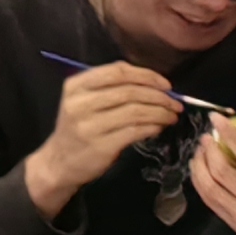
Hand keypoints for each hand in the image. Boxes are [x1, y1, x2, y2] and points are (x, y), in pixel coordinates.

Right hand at [25, 59, 185, 209]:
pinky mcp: (101, 145)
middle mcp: (80, 103)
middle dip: (159, 96)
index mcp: (76, 86)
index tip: (166, 85)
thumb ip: (109, 88)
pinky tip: (159, 127)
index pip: (117, 71)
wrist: (60, 162)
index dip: (146, 75)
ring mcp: (89, 125)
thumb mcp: (83, 101)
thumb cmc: (77, 128)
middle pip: (129, 91)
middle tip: (175, 103)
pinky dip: (152, 127)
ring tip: (172, 116)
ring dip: (160, 112)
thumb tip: (153, 83)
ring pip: (135, 111)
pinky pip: (135, 131)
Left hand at [188, 118, 235, 234]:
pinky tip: (203, 175)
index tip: (217, 120)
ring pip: (211, 189)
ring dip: (199, 167)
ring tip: (200, 154)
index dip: (229, 135)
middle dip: (209, 150)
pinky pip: (213, 205)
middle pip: (222, 171)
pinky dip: (203, 186)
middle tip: (207, 138)